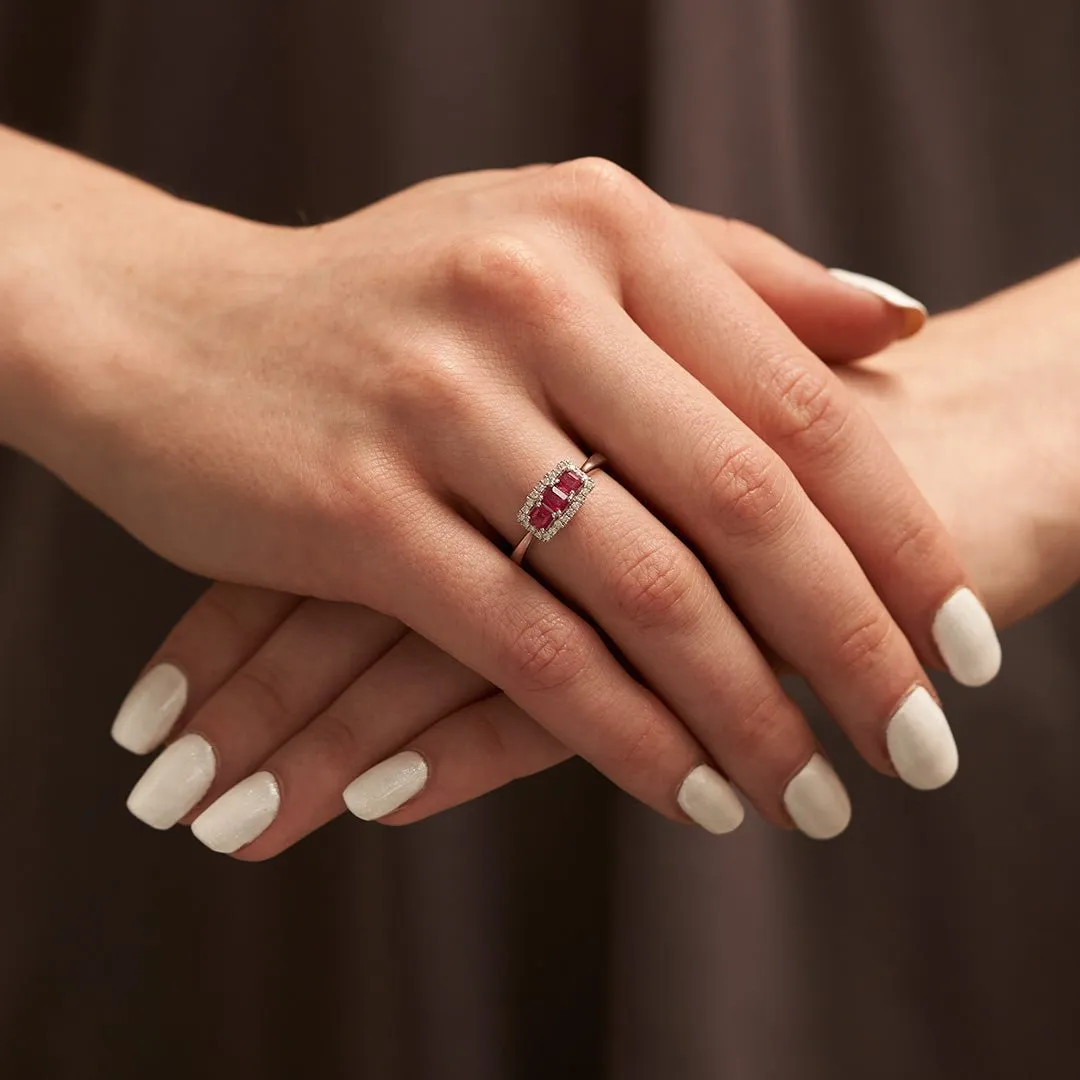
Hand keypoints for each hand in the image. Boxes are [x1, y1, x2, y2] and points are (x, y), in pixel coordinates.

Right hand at [113, 262, 1079, 857]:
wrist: (170, 327)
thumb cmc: (382, 297)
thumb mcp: (556, 242)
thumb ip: (732, 274)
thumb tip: (893, 320)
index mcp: (603, 230)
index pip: (800, 401)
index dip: (897, 532)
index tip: (961, 637)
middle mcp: (530, 297)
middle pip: (745, 499)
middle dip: (854, 641)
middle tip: (921, 745)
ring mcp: (438, 402)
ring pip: (642, 589)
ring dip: (745, 712)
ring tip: (813, 797)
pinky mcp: (355, 507)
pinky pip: (522, 645)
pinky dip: (617, 733)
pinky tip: (684, 793)